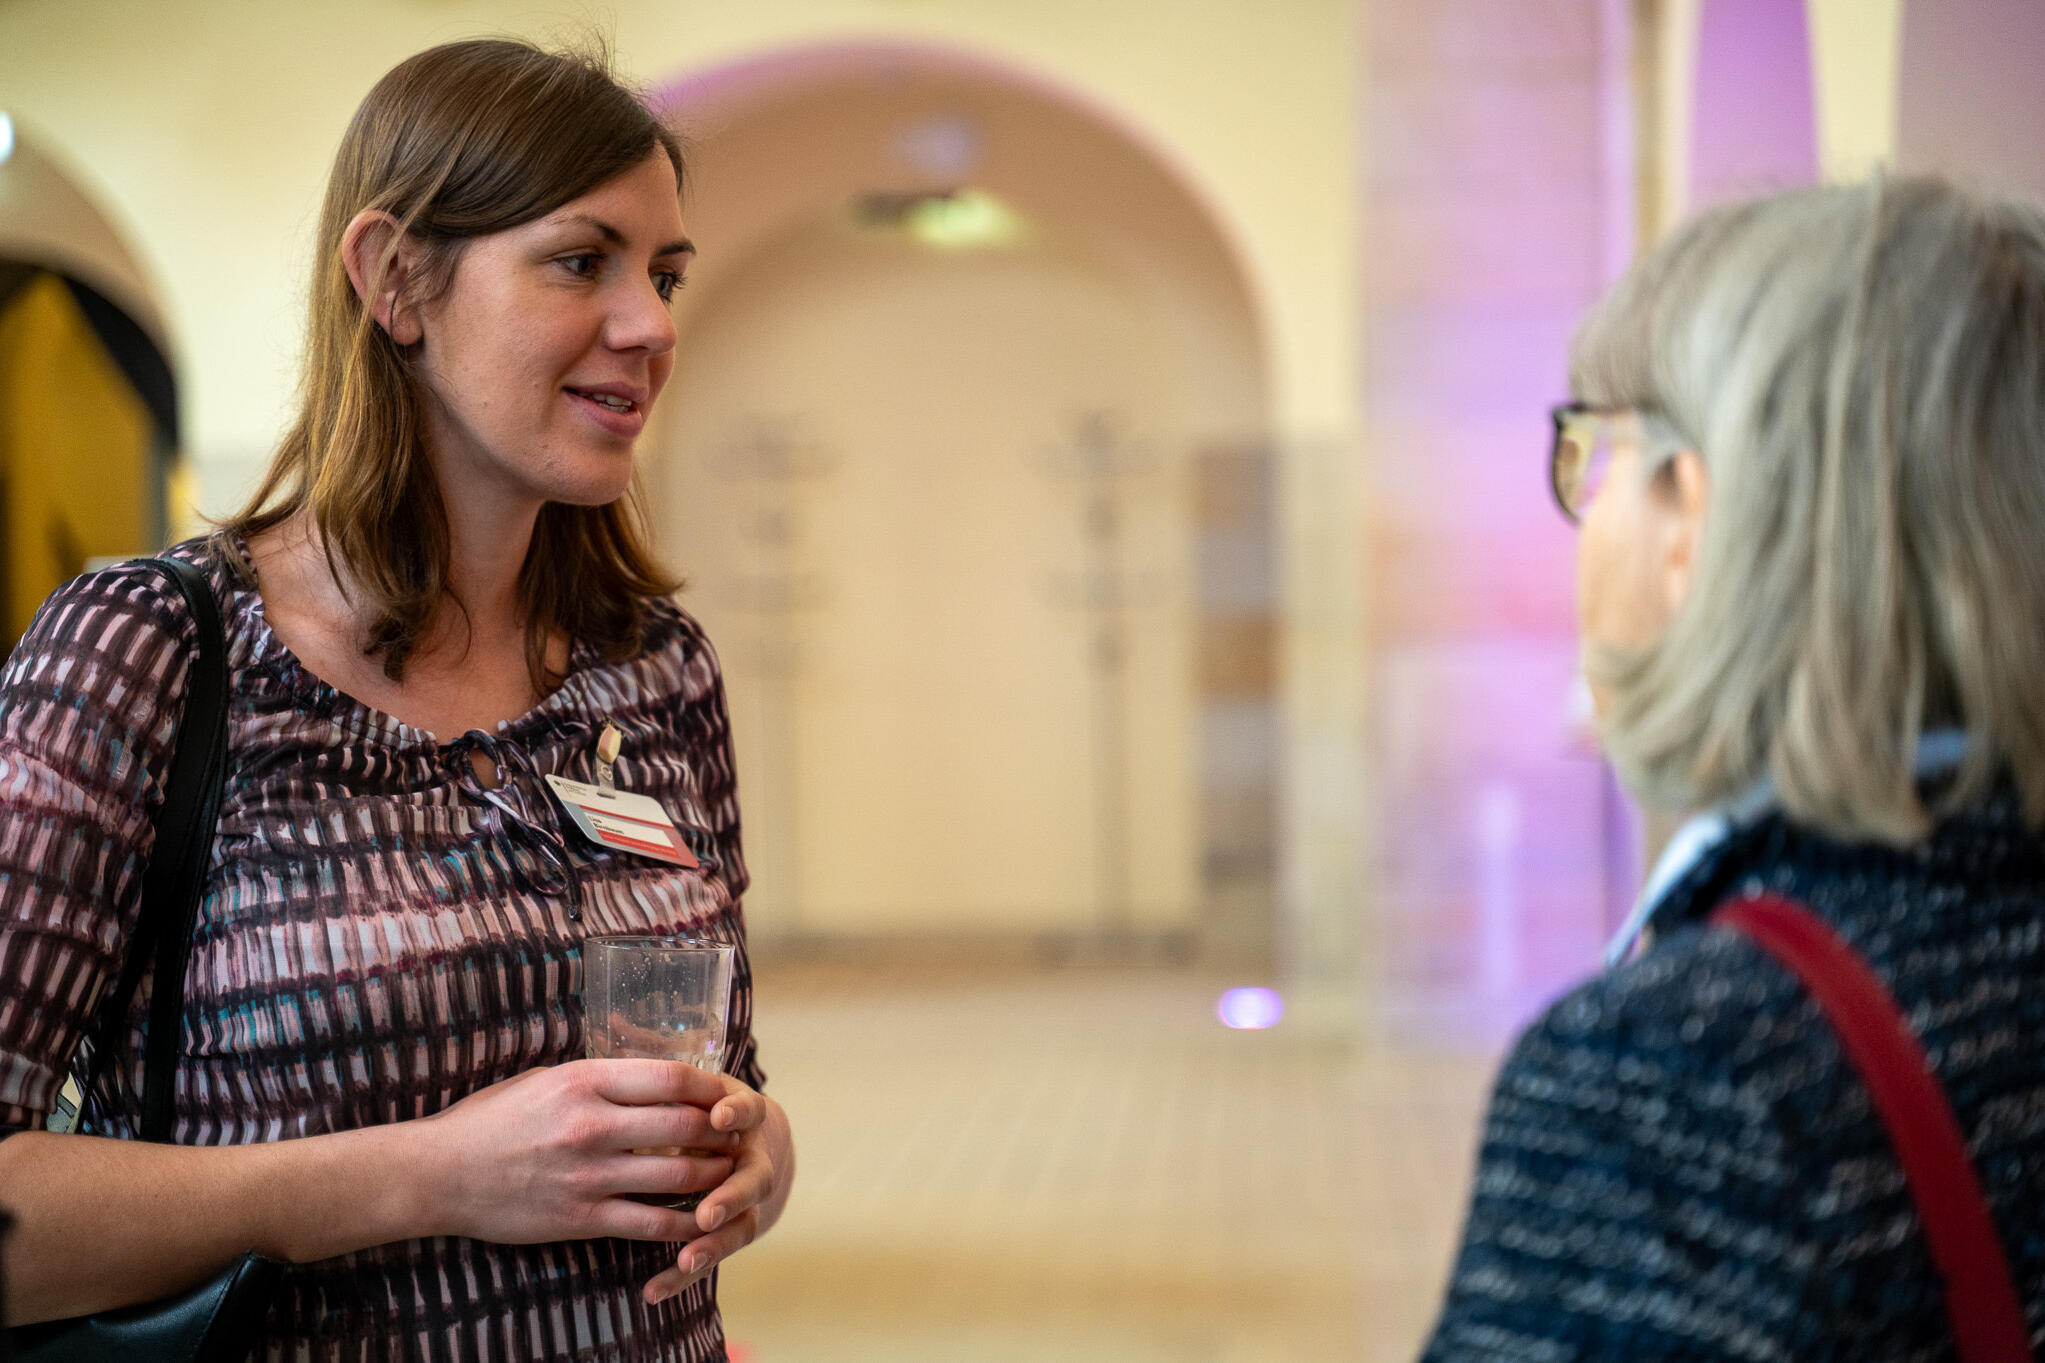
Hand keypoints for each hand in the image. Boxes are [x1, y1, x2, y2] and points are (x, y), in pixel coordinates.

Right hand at [416, 1060, 743, 1245]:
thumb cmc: (489, 1120)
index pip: (670, 1077)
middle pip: (684, 1125)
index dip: (712, 1086)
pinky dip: (683, 1223)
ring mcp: (587, 1175)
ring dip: (714, 1176)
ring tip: (730, 1174)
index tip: (730, 1092)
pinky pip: (649, 1223)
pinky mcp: (579, 1217)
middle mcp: (592, 1125)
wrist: (438, 1174)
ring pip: (677, 1176)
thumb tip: (643, 1073)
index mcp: (584, 1081)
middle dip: (723, 1131)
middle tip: (739, 1135)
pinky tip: (701, 1221)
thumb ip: (595, 1078)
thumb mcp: (544, 1080)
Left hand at [640, 1074, 786, 1304]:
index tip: (719, 1115)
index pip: (750, 1111)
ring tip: (688, 1258)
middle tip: (707, 1212)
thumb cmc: (701, 1106)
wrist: (746, 1144)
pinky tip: (654, 1291)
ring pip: (741, 1226)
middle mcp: (751, 1161)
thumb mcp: (696, 1082)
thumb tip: (615, 1021)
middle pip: (755, 1179)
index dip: (737, 1113)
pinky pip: (710, 1257)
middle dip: (731, 1195)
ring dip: (715, 1243)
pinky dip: (681, 1276)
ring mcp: (745, 1202)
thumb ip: (667, 1072)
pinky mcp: (729, 1232)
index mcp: (742, 1119)